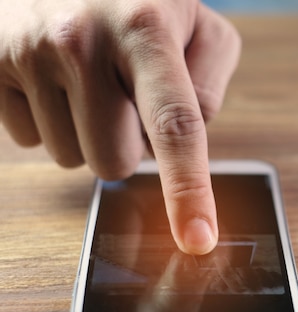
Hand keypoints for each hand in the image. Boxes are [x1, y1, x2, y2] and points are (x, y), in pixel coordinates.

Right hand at [0, 0, 240, 254]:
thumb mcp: (196, 24)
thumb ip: (209, 82)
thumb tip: (186, 141)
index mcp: (146, 27)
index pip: (175, 126)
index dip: (188, 191)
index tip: (197, 240)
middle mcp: (82, 39)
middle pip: (115, 163)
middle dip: (126, 145)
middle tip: (122, 96)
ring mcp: (27, 51)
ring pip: (70, 158)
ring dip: (86, 133)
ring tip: (85, 80)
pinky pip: (26, 139)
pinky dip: (47, 121)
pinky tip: (52, 80)